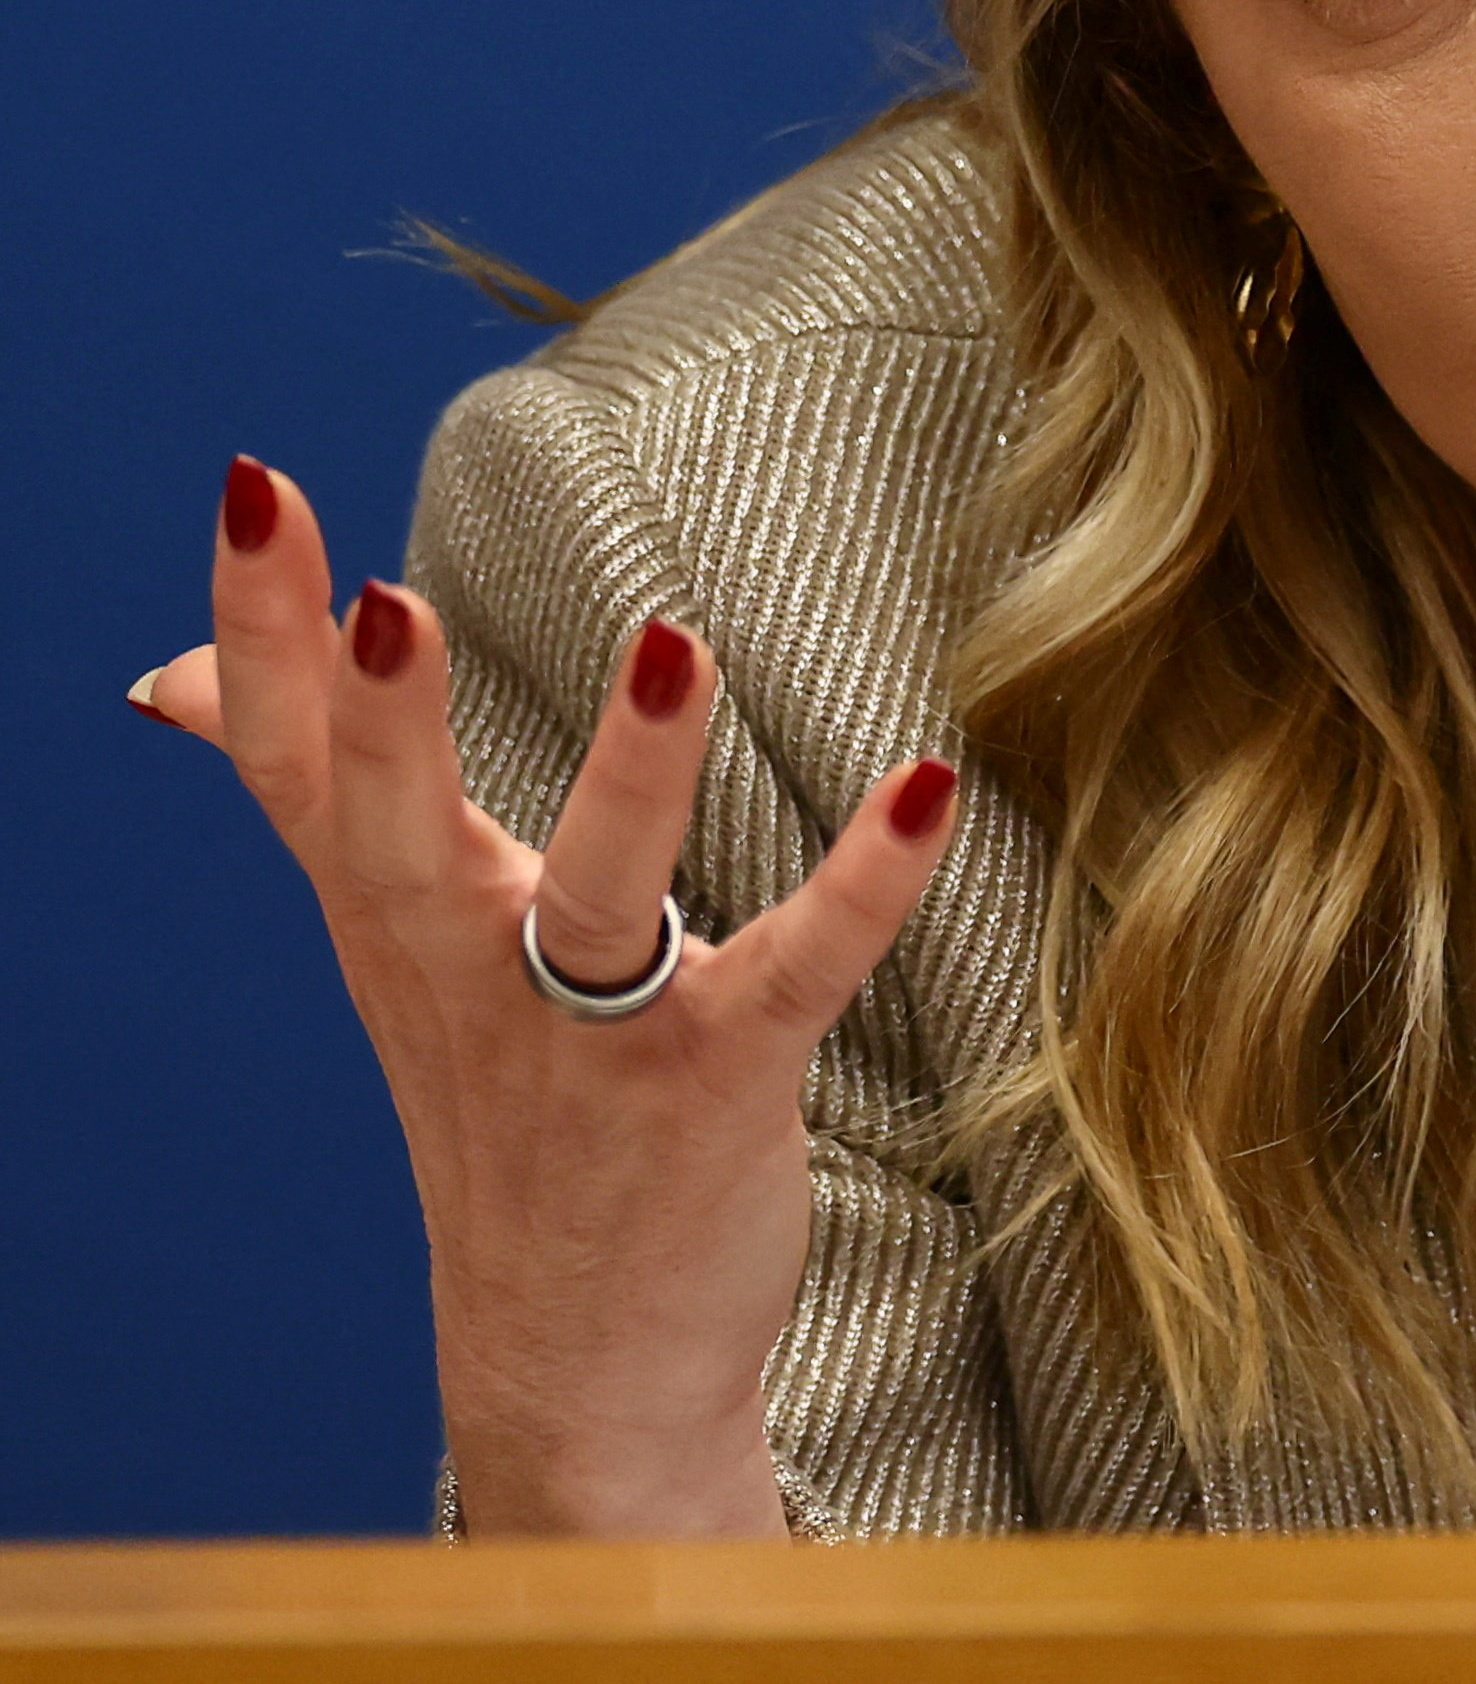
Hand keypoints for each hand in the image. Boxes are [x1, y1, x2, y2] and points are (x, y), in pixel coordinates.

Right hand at [136, 459, 958, 1535]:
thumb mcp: (387, 942)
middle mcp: (469, 971)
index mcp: (392, 919)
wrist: (579, 1363)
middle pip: (404, 831)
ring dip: (631, 775)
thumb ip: (309, 794)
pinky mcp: (719, 1083)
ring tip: (672, 643)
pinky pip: (799, 970)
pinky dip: (868, 882)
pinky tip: (930, 783)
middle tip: (381, 596)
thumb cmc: (501, 1108)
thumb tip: (167, 675)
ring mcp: (593, 1034)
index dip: (264, 633)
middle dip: (387, 720)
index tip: (255, 491)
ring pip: (598, 898)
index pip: (296, 763)